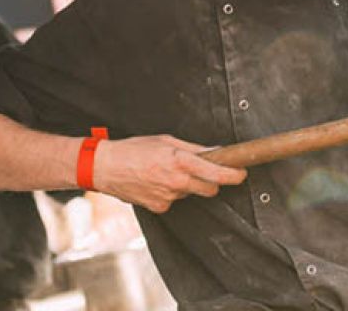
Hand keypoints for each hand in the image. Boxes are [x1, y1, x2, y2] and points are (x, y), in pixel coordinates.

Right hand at [92, 134, 245, 214]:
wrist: (105, 167)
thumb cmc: (134, 150)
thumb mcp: (166, 141)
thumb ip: (194, 148)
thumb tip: (216, 150)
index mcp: (180, 161)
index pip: (217, 173)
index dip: (234, 175)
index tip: (242, 173)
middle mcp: (176, 181)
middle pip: (210, 189)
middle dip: (213, 181)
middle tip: (206, 171)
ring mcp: (168, 196)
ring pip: (191, 192)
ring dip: (188, 184)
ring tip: (167, 172)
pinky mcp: (159, 207)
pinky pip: (175, 200)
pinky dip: (171, 192)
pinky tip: (156, 182)